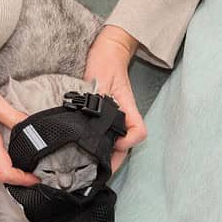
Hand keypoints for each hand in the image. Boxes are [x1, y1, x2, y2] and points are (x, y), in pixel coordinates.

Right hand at [0, 71, 40, 186]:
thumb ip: (13, 117)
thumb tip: (32, 128)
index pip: (5, 173)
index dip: (22, 180)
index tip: (36, 179)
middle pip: (2, 172)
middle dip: (21, 174)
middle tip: (39, 168)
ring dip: (12, 165)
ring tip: (28, 157)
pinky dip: (1, 155)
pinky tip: (10, 145)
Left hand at [84, 25, 147, 172]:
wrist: (107, 50)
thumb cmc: (105, 62)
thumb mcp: (101, 80)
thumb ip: (100, 100)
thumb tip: (95, 122)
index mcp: (127, 108)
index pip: (138, 132)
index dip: (128, 142)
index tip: (113, 144)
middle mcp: (124, 115)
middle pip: (126, 146)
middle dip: (112, 161)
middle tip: (92, 171)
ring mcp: (116, 117)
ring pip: (115, 143)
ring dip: (103, 154)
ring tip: (85, 165)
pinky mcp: (105, 116)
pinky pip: (105, 135)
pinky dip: (96, 145)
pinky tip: (82, 150)